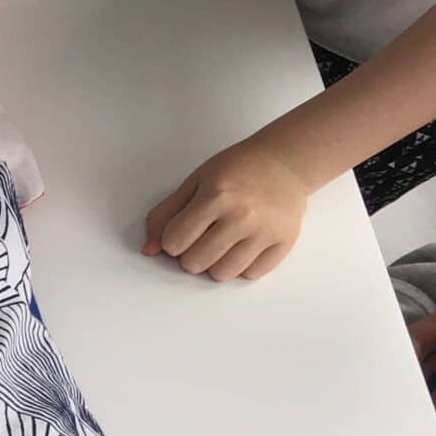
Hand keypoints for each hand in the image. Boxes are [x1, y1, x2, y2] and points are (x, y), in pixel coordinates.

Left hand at [143, 138, 311, 281]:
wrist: (287, 160)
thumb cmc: (238, 169)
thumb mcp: (195, 182)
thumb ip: (165, 215)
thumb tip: (149, 250)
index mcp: (217, 195)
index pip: (174, 242)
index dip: (173, 239)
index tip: (184, 229)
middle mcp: (243, 215)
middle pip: (194, 264)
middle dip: (191, 254)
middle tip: (204, 235)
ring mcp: (266, 230)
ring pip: (222, 275)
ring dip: (215, 264)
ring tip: (223, 242)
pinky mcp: (285, 241)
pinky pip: (250, 274)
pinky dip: (243, 265)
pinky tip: (245, 244)